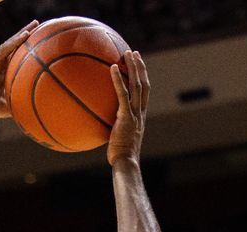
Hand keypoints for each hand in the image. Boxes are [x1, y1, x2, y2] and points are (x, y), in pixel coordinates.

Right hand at [0, 20, 37, 121]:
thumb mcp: (6, 107)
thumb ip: (18, 105)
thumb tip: (33, 111)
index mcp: (3, 75)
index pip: (16, 58)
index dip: (26, 49)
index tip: (40, 42)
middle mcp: (0, 66)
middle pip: (15, 47)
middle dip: (26, 35)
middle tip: (39, 25)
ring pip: (10, 44)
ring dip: (22, 33)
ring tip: (35, 24)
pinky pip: (4, 49)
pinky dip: (14, 41)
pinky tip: (25, 35)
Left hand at [108, 50, 149, 165]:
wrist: (126, 162)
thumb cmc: (120, 155)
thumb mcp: (118, 138)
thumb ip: (114, 128)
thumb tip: (102, 124)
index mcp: (140, 116)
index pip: (145, 93)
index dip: (143, 78)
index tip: (138, 66)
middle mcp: (140, 112)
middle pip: (144, 84)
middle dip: (140, 67)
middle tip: (134, 53)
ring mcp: (135, 114)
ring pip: (137, 85)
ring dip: (133, 67)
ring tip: (127, 53)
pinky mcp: (126, 116)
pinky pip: (123, 94)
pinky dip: (118, 79)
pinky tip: (112, 67)